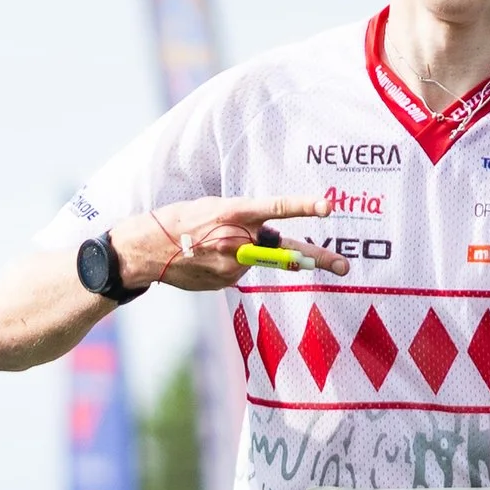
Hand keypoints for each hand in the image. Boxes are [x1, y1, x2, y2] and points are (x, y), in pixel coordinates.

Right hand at [116, 195, 345, 293]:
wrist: (145, 251)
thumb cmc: (180, 221)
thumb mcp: (213, 208)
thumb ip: (246, 219)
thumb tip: (272, 236)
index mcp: (233, 213)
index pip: (274, 209)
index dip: (302, 207)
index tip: (327, 207)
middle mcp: (237, 240)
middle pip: (286, 250)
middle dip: (317, 258)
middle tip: (344, 265)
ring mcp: (232, 266)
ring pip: (260, 260)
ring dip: (250, 253)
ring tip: (214, 245)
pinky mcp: (226, 282)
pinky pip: (242, 271)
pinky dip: (232, 265)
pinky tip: (207, 259)